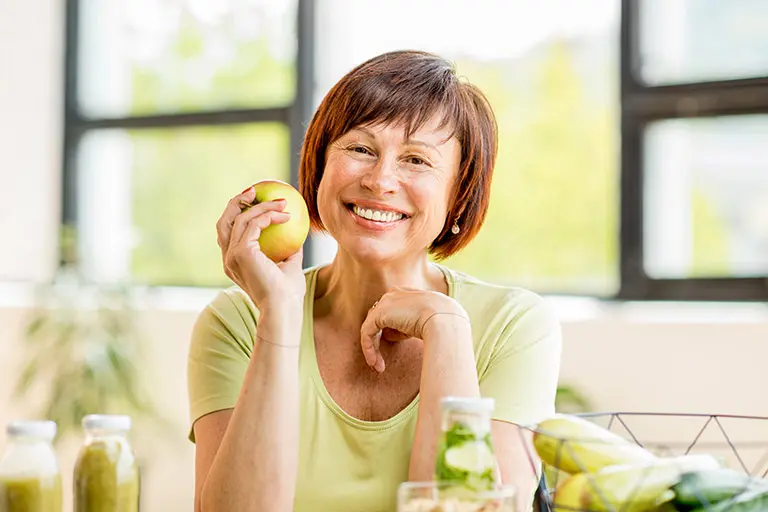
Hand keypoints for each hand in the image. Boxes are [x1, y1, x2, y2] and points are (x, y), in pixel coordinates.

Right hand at [216, 187, 305, 311]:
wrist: (283, 311)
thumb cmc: (288, 295)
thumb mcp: (290, 267)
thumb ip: (290, 250)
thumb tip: (298, 232)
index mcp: (234, 263)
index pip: (229, 233)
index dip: (238, 214)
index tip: (256, 202)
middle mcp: (228, 259)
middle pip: (224, 222)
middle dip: (236, 202)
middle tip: (255, 191)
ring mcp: (232, 256)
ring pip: (240, 219)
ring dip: (262, 206)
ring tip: (281, 201)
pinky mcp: (241, 253)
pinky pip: (254, 224)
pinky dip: (270, 215)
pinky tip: (286, 215)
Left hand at [360, 288, 469, 372]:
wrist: (445, 319)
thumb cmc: (442, 323)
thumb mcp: (424, 321)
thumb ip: (407, 325)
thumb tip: (391, 335)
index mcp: (405, 292)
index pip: (390, 311)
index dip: (390, 329)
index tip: (395, 344)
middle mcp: (393, 294)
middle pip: (378, 319)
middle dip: (379, 340)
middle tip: (381, 360)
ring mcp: (385, 302)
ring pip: (371, 327)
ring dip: (373, 348)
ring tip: (379, 366)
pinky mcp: (379, 314)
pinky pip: (367, 333)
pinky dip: (369, 349)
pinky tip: (375, 362)